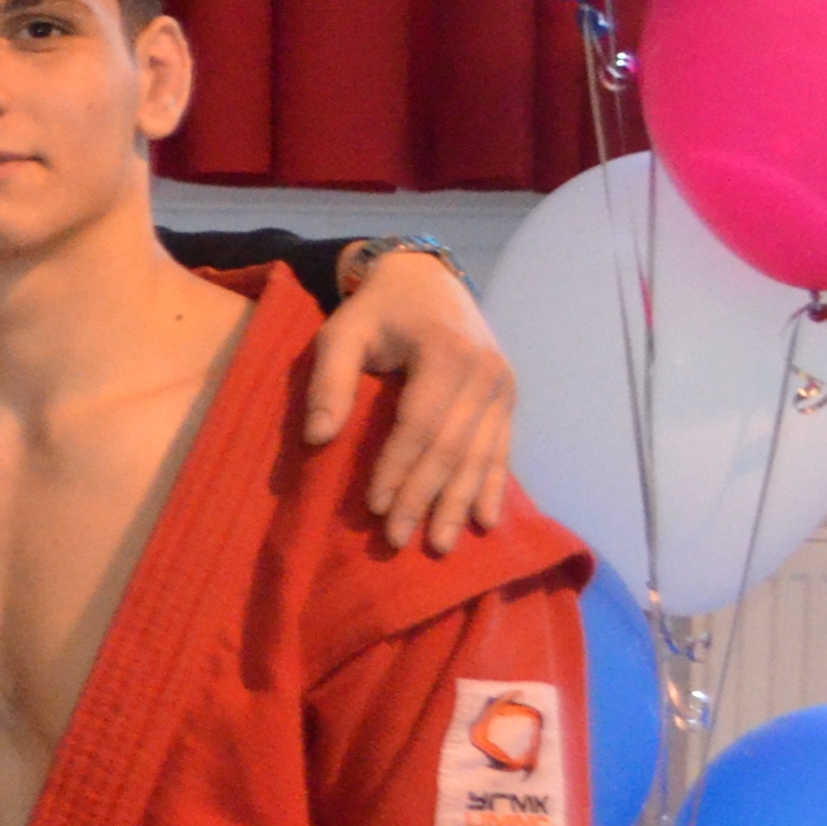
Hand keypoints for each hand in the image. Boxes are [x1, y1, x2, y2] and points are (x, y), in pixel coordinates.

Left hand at [304, 250, 511, 554]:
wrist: (426, 280)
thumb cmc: (376, 310)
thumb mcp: (341, 333)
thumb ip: (329, 383)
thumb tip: (318, 439)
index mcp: (447, 353)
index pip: (420, 424)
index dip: (398, 469)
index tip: (376, 508)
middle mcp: (486, 372)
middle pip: (453, 447)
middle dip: (425, 498)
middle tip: (399, 541)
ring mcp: (503, 386)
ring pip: (481, 455)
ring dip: (459, 503)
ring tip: (440, 545)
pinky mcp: (508, 397)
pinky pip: (502, 449)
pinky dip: (491, 486)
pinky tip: (484, 521)